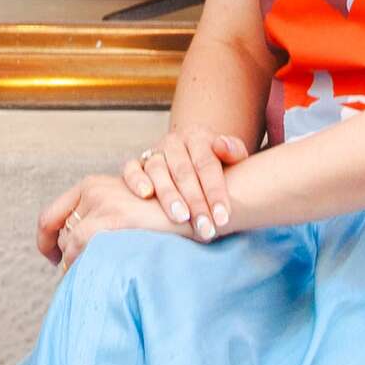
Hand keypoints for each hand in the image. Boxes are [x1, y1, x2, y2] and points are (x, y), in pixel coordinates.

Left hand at [37, 171, 176, 268]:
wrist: (195, 208)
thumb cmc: (162, 216)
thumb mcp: (125, 208)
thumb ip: (100, 218)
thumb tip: (73, 249)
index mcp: (92, 184)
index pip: (50, 216)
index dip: (45, 242)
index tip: (53, 259)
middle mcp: (92, 189)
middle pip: (58, 233)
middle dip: (63, 256)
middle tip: (76, 273)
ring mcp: (102, 201)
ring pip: (68, 242)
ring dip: (73, 262)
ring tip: (87, 276)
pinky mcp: (114, 216)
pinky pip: (80, 246)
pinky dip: (78, 263)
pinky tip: (90, 273)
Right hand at [119, 128, 249, 243]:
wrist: (190, 156)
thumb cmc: (215, 164)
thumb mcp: (231, 155)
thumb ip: (233, 151)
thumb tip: (223, 147)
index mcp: (198, 137)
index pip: (207, 165)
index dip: (215, 192)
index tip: (223, 217)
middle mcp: (174, 142)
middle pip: (183, 171)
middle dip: (195, 202)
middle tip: (205, 227)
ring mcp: (154, 152)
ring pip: (158, 170)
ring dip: (169, 195)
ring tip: (181, 218)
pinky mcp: (136, 163)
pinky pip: (131, 169)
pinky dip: (136, 180)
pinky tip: (145, 195)